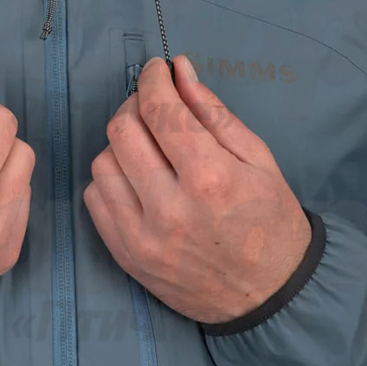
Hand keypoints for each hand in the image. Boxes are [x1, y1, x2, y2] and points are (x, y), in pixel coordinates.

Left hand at [82, 55, 310, 324]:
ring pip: (102, 162)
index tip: (156, 70)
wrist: (271, 296)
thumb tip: (178, 69)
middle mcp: (169, 208)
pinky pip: (96, 198)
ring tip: (148, 145)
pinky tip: (137, 178)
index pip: (160, 110)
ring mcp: (142, 237)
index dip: (153, 80)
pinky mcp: (126, 256)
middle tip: (153, 104)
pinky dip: (111, 178)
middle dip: (136, 105)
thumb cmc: (270, 221)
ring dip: (121, 142)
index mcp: (210, 178)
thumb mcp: (257, 158)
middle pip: (122, 131)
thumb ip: (212, 111)